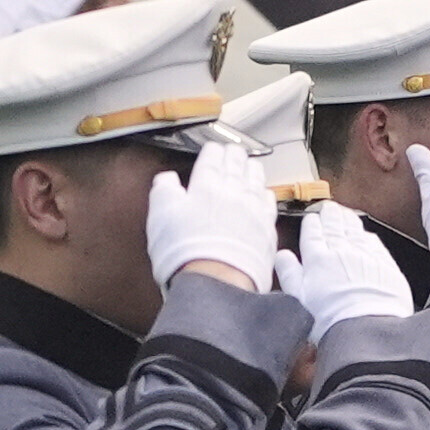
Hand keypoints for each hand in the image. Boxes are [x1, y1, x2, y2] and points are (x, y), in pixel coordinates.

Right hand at [146, 134, 277, 293]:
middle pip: (237, 166)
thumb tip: (166, 180)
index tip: (212, 148)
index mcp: (205, 185)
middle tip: (233, 150)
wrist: (217, 281)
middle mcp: (233, 193)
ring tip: (252, 164)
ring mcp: (253, 211)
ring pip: (256, 181)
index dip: (212, 151)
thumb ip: (163, 191)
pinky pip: (269, 204)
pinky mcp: (266, 231)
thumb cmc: (185, 252)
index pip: (211, 159)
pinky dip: (266, 193)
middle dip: (234, 155)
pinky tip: (265, 194)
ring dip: (253, 169)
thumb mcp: (160, 215)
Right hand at [287, 196, 413, 330]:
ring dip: (348, 219)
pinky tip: (364, 234)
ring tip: (344, 213)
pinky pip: (374, 242)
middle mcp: (342, 251)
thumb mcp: (298, 298)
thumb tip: (282, 255)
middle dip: (330, 214)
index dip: (312, 223)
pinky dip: (366, 234)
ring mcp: (365, 256)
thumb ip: (289, 273)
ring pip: (355, 229)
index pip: (313, 233)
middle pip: (335, 226)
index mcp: (318, 258)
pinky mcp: (385, 264)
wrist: (367, 329)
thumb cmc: (330, 320)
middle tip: (328, 207)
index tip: (312, 219)